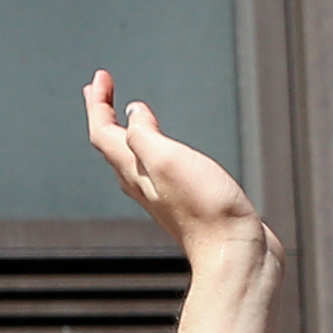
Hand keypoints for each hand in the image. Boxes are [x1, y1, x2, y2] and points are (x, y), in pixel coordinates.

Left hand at [82, 71, 270, 266]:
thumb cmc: (205, 210)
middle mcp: (143, 184)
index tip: (100, 77)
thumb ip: (144, 135)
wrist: (235, 254)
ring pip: (130, 158)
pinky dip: (150, 148)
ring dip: (124, 131)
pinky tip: (160, 150)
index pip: (103, 132)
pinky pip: (155, 169)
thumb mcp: (167, 160)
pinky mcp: (185, 202)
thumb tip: (133, 115)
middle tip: (99, 91)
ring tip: (123, 115)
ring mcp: (163, 195)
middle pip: (112, 145)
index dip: (98, 103)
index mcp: (135, 170)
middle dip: (105, 114)